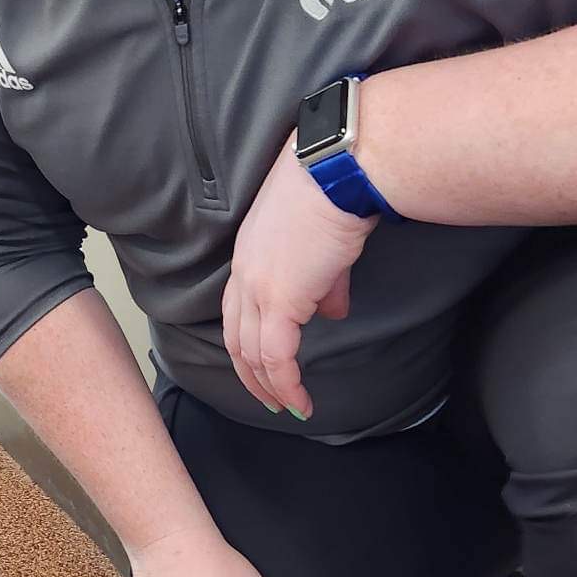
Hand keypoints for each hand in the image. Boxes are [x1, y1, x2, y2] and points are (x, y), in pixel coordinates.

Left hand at [222, 140, 376, 419]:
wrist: (341, 170)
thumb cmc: (337, 189)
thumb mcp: (325, 243)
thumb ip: (324, 282)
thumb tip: (332, 311)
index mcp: (249, 254)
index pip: (238, 310)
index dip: (249, 342)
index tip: (266, 365)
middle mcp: (244, 273)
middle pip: (236, 338)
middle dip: (251, 374)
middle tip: (270, 398)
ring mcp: (258, 288)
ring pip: (252, 353)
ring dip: (269, 386)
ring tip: (288, 406)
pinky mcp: (280, 300)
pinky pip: (276, 357)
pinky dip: (286, 385)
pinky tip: (300, 402)